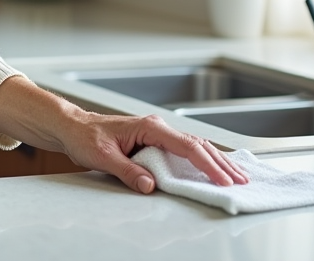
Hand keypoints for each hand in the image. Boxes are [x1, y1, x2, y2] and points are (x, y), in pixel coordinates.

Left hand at [55, 111, 248, 193]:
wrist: (73, 128)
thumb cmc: (85, 136)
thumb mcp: (103, 156)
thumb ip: (127, 171)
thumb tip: (150, 186)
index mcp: (149, 127)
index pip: (187, 146)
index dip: (208, 164)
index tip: (223, 180)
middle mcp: (157, 128)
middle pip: (198, 145)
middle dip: (221, 164)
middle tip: (241, 182)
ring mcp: (157, 134)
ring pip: (195, 147)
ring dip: (215, 162)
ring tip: (236, 177)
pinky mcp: (154, 142)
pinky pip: (184, 151)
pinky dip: (202, 160)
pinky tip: (213, 169)